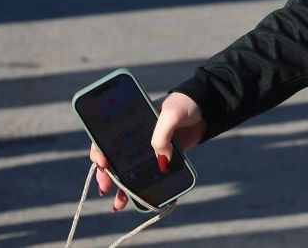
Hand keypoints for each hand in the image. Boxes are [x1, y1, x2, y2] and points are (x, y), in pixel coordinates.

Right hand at [90, 92, 205, 211]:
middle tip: (105, 188)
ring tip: (118, 205)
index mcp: (131, 122)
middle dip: (107, 175)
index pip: (106, 138)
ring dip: (123, 188)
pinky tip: (139, 199)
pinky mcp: (163, 155)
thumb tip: (160, 162)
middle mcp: (136, 137)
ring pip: (130, 170)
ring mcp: (149, 148)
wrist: (208, 106)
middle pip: (114, 158)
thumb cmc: (185, 104)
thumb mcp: (170, 115)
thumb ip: (162, 136)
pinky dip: (142, 186)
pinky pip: (149, 173)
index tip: (103, 163)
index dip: (99, 151)